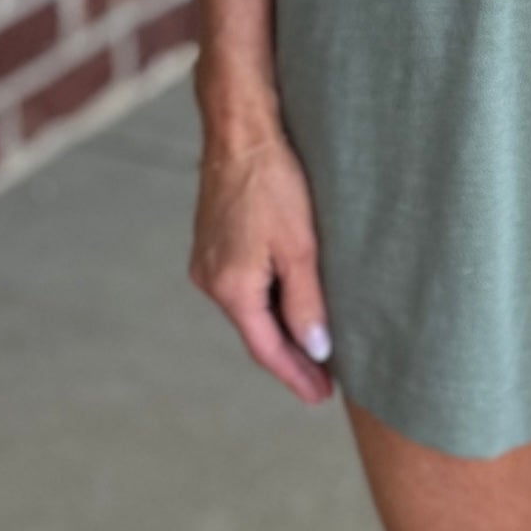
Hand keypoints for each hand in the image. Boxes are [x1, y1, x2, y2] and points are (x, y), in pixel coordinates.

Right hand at [189, 124, 335, 403]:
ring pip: (250, 308)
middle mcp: (211, 281)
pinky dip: (268, 301)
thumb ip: (307, 302)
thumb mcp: (301, 247)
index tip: (319, 396)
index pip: (266, 348)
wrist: (241, 133)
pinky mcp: (212, 244)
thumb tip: (315, 349)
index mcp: (232, 288)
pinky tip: (291, 303)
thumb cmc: (273, 183)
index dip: (295, 375)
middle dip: (289, 356)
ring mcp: (207, 262)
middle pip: (256, 331)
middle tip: (323, 381)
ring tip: (314, 347)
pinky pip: (243, 286)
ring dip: (280, 327)